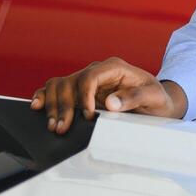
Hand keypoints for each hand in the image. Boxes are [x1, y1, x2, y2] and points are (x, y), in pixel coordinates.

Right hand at [30, 57, 187, 134]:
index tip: (87, 116)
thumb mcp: (154, 97)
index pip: (90, 77)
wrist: (158, 103)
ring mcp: (87, 80)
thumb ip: (134, 98)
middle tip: (62, 128)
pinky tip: (37, 106)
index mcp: (114, 68)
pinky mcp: (81, 91)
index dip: (84, 96)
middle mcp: (98, 71)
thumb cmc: (157, 99)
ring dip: (53, 105)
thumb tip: (110, 103)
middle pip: (71, 82)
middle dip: (64, 106)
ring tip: (54, 126)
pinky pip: (58, 89)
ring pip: (60, 85)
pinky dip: (46, 96)